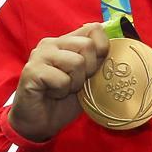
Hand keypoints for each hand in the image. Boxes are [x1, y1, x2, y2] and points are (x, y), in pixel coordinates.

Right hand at [8, 23, 108, 141]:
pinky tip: (52, 93)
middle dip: (89, 70)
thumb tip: (118, 48)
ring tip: (63, 89)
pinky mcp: (32, 70)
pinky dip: (62, 91)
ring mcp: (40, 54)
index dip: (102, 49)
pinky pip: (62, 79)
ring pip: (77, 62)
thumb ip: (98, 60)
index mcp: (67, 41)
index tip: (94, 68)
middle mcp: (52, 43)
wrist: (40, 123)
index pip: (94, 29)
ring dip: (75, 83)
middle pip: (88, 45)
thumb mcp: (88, 77)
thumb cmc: (64, 100)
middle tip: (75, 83)